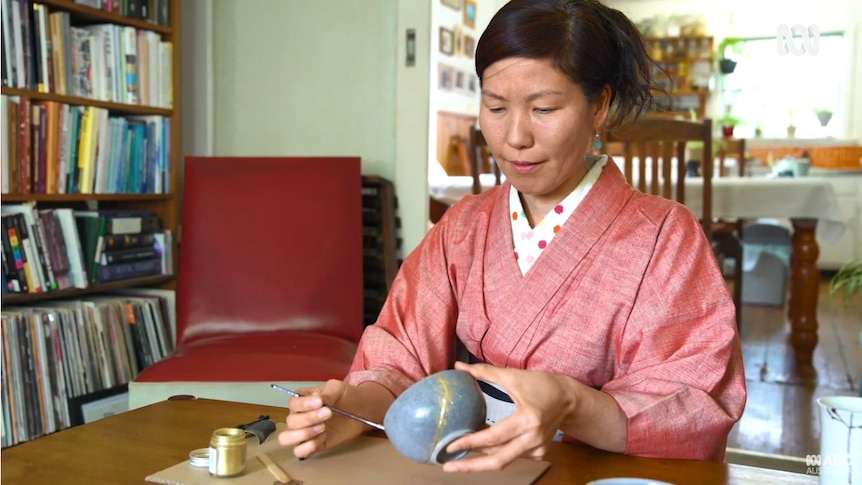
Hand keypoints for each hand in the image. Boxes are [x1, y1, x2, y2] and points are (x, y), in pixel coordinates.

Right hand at [276, 379, 366, 458]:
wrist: (360, 410)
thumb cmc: (345, 396)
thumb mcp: (337, 388)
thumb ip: (326, 393)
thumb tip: (316, 399)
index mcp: (302, 400)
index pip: (293, 403)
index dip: (304, 404)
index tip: (320, 402)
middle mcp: (298, 416)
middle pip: (290, 421)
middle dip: (308, 418)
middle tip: (328, 414)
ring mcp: (304, 432)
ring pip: (287, 438)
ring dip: (304, 434)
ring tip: (323, 428)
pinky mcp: (313, 445)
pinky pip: (299, 451)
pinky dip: (308, 446)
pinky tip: (323, 438)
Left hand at [442, 361, 574, 471]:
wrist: (569, 399)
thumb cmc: (542, 385)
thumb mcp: (513, 376)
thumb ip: (485, 372)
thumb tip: (459, 367)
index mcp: (527, 420)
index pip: (494, 436)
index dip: (471, 443)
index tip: (451, 446)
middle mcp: (533, 439)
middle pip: (498, 461)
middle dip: (471, 467)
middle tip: (448, 467)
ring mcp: (537, 449)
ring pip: (504, 459)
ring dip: (481, 458)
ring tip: (459, 458)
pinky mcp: (539, 453)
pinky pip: (513, 457)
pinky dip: (496, 453)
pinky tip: (482, 450)